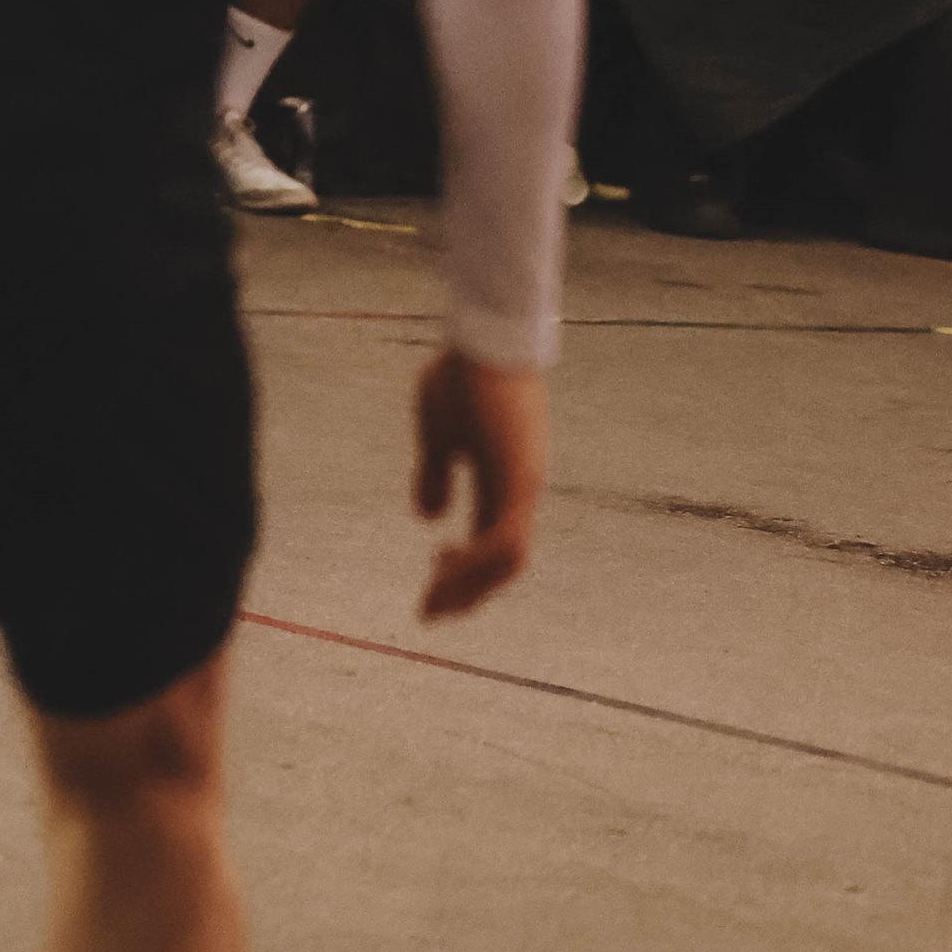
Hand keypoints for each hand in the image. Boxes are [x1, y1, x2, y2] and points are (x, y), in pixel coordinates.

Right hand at [407, 348, 546, 621]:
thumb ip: (436, 473)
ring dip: (470, 583)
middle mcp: (520, 490)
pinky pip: (503, 539)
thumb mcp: (438, 432)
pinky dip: (476, 559)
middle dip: (467, 591)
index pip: (489, 541)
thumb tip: (428, 517)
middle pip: (503, 561)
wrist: (484, 339)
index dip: (462, 571)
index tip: (429, 588)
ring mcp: (523, 485)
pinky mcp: (519, 479)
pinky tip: (444, 562)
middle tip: (430, 612)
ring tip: (435, 598)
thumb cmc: (462, 376)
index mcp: (502, 479)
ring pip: (507, 559)